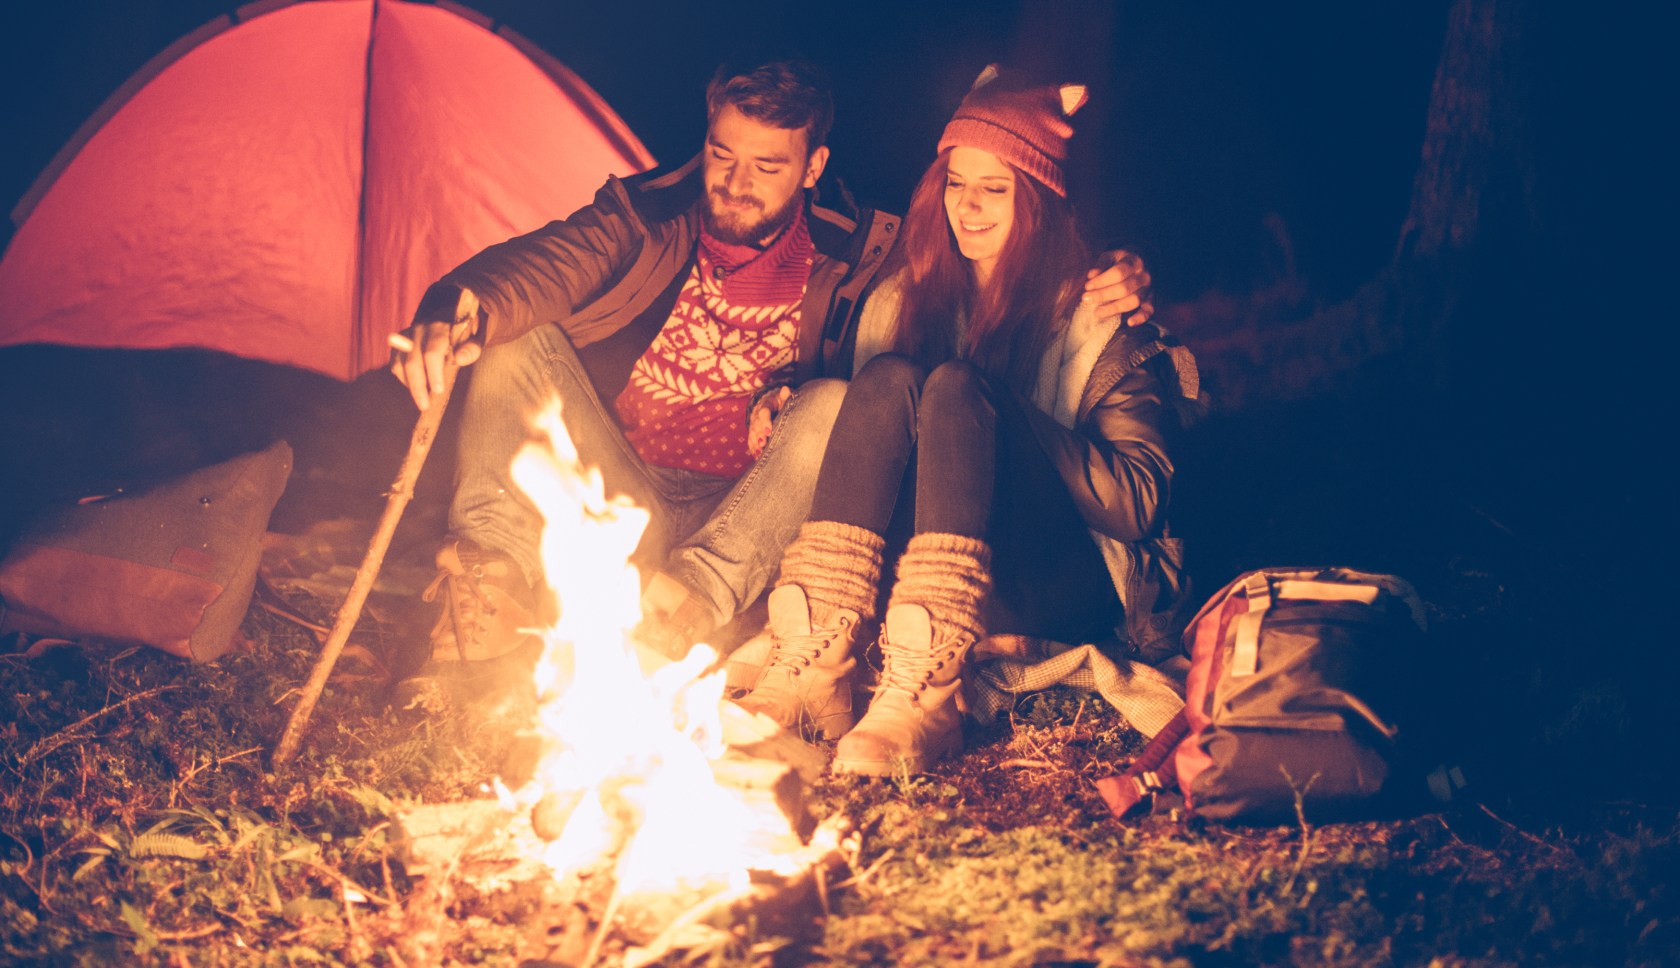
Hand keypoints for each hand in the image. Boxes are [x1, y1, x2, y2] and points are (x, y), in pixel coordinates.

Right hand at [390, 290, 482, 409]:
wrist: (449, 321)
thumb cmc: (464, 335)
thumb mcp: (474, 339)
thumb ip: (471, 348)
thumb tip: (461, 359)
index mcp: (440, 326)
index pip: (433, 351)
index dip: (434, 372)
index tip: (438, 390)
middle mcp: (419, 329)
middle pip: (413, 361)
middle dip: (418, 386)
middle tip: (425, 405)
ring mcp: (406, 336)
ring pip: (401, 364)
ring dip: (410, 385)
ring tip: (422, 400)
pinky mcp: (399, 345)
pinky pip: (395, 364)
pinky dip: (404, 379)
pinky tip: (415, 388)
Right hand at [746, 386, 791, 458]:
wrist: (772, 405)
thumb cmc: (781, 403)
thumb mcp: (784, 399)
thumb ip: (786, 396)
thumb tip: (786, 389)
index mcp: (765, 405)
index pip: (763, 412)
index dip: (765, 421)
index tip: (769, 431)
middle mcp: (757, 414)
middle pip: (756, 425)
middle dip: (759, 435)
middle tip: (763, 443)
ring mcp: (754, 424)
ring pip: (752, 434)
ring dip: (755, 444)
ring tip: (760, 453)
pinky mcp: (753, 432)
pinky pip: (751, 440)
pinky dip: (753, 449)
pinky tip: (757, 457)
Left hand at [1082, 250, 1153, 324]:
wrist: (1146, 259)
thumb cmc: (1122, 260)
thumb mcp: (1112, 255)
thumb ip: (1102, 264)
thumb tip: (1091, 275)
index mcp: (1134, 261)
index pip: (1118, 272)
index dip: (1102, 280)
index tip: (1087, 287)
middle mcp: (1144, 275)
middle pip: (1124, 288)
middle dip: (1103, 295)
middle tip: (1086, 300)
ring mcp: (1149, 288)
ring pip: (1134, 300)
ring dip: (1115, 308)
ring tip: (1097, 313)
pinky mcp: (1151, 299)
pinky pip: (1149, 310)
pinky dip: (1141, 317)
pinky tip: (1130, 323)